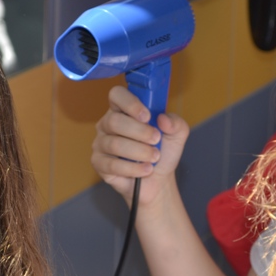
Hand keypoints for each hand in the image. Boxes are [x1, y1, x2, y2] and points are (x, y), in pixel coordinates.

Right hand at [91, 85, 189, 207]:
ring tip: (154, 157)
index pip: (117, 95)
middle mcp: (108, 124)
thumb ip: (175, 123)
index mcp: (123, 110)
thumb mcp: (176, 135)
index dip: (130, 103)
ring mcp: (101, 143)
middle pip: (114, 120)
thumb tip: (163, 119)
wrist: (158, 180)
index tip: (147, 116)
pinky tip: (146, 169)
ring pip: (114, 144)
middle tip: (156, 140)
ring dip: (139, 152)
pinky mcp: (99, 163)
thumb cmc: (162, 152)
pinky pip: (111, 164)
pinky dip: (133, 168)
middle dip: (139, 132)